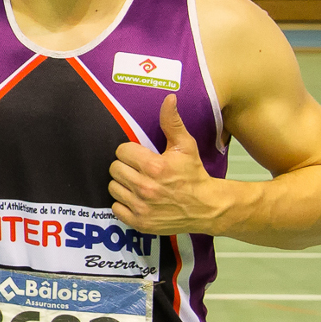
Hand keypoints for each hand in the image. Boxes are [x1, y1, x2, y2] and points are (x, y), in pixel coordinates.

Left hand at [110, 95, 223, 235]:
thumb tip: (169, 98)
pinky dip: (123, 203)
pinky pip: (115, 208)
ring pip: (113, 187)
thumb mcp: (186, 146)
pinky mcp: (140, 223)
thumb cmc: (194, 175)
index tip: (140, 156)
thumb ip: (172, 122)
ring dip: (123, 184)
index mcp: (154, 167)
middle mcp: (146, 188)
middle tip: (139, 169)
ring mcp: (142, 207)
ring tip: (138, 183)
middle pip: (114, 169)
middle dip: (126, 167)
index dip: (130, 152)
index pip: (121, 151)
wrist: (207, 207)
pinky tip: (137, 199)